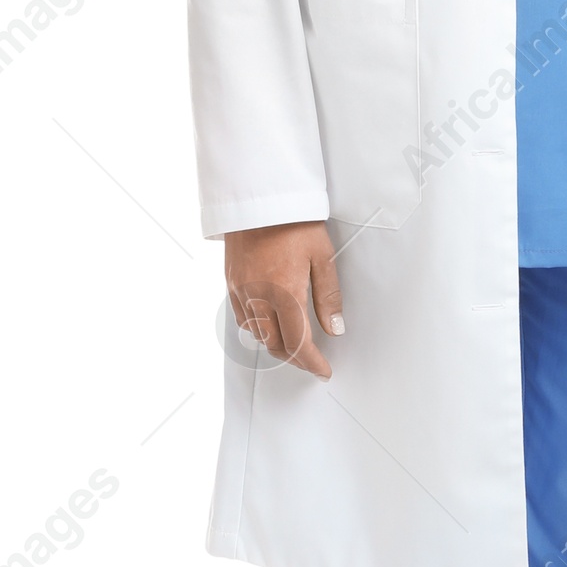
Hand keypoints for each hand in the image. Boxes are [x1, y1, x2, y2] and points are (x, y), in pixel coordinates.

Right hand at [225, 221, 342, 379]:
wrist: (259, 196)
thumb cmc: (293, 221)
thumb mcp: (322, 256)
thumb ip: (328, 296)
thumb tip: (335, 329)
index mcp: (285, 293)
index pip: (299, 343)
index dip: (312, 362)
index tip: (323, 370)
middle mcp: (259, 297)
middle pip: (275, 345)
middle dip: (295, 358)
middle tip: (312, 360)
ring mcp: (240, 290)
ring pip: (257, 335)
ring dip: (276, 345)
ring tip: (294, 343)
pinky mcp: (230, 282)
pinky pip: (242, 318)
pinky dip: (258, 329)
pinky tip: (271, 323)